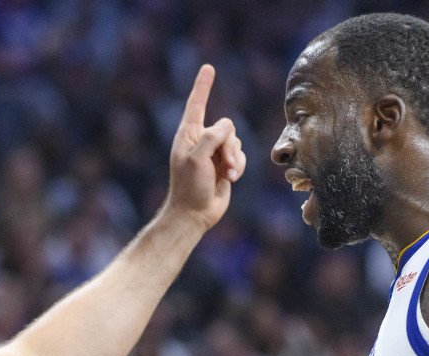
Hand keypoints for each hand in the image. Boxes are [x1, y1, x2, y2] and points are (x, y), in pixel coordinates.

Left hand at [164, 64, 246, 231]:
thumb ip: (210, 137)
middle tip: (225, 165)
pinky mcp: (225, 164)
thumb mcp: (196, 159)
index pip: (196, 104)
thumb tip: (227, 126)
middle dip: (230, 146)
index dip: (203, 86)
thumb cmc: (189, 187)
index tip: (209, 68)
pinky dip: (239, 166)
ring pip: (236, 141)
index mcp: (188, 134)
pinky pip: (240, 155)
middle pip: (226, 127)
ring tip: (228, 175)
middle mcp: (201, 140)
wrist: (195, 213)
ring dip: (235, 159)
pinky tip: (231, 179)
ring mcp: (214, 152)